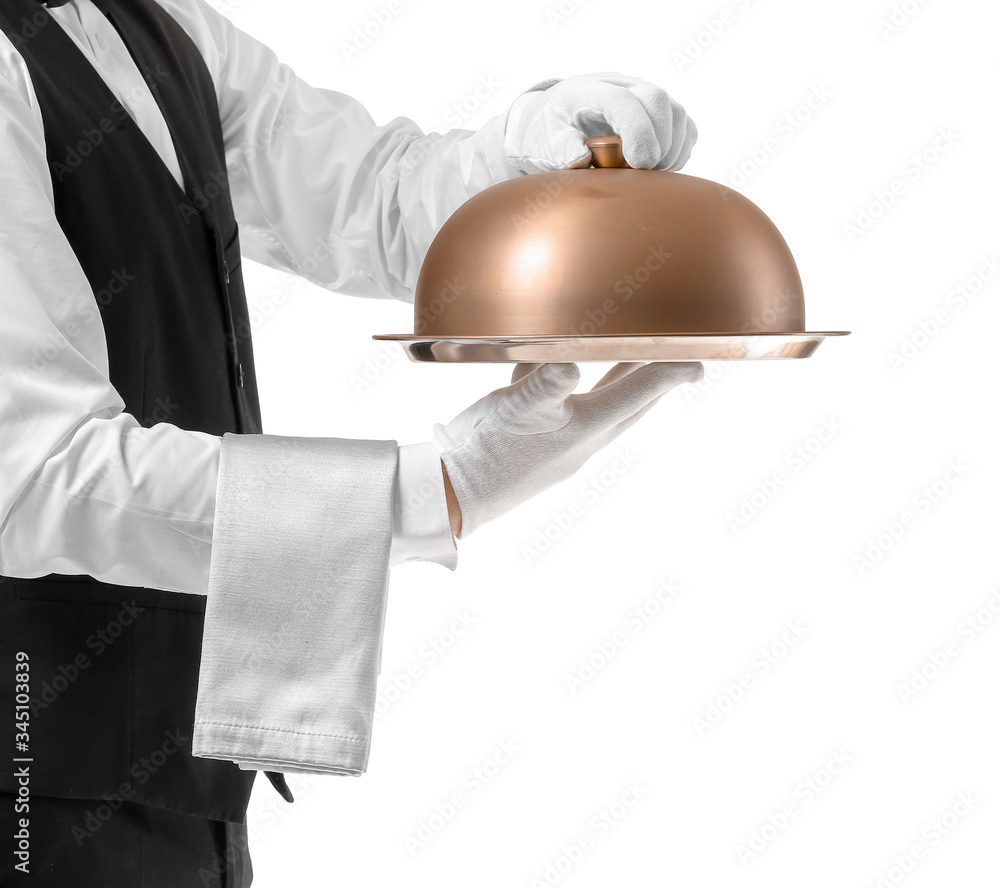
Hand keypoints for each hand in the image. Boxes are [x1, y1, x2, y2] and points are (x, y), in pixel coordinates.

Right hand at [431, 361, 702, 538]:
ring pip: (597, 399)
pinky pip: (558, 399)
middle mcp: (582, 432)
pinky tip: (547, 358)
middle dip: (653, 377)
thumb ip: (545, 384)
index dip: (670, 373)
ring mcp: (559, 435)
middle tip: (678, 357)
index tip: (699, 361)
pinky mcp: (534, 433)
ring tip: (633, 353)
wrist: (455, 488)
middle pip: (629, 399)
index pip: (639, 393)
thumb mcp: (516, 410)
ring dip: (616, 375)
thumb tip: (569, 362)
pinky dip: (560, 376)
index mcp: (587, 427)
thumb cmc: (490, 453)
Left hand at [502, 72, 697, 173]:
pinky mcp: (656, 110)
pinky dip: (680, 148)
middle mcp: (620, 85)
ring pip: (675, 111)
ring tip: (654, 172)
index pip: (623, 101)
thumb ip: (560, 149)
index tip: (640, 164)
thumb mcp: (544, 140)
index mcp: (590, 90)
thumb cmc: (549, 131)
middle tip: (646, 172)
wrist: (555, 118)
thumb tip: (581, 159)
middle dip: (659, 141)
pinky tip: (662, 166)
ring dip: (672, 147)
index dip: (638, 132)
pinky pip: (683, 125)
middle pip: (657, 100)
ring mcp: (641, 94)